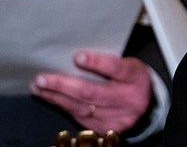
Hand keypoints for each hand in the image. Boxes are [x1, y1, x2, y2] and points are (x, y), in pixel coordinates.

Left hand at [30, 52, 152, 132]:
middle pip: (92, 92)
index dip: (97, 63)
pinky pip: (79, 118)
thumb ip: (108, 63)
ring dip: (56, 97)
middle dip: (64, 85)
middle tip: (43, 79)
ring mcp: (117, 118)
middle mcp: (128, 100)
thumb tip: (74, 59)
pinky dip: (63, 106)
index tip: (77, 57)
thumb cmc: (132, 80)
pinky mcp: (105, 128)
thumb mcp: (129, 66)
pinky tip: (51, 98)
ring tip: (40, 87)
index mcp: (136, 78)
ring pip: (81, 107)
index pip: (117, 69)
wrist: (146, 107)